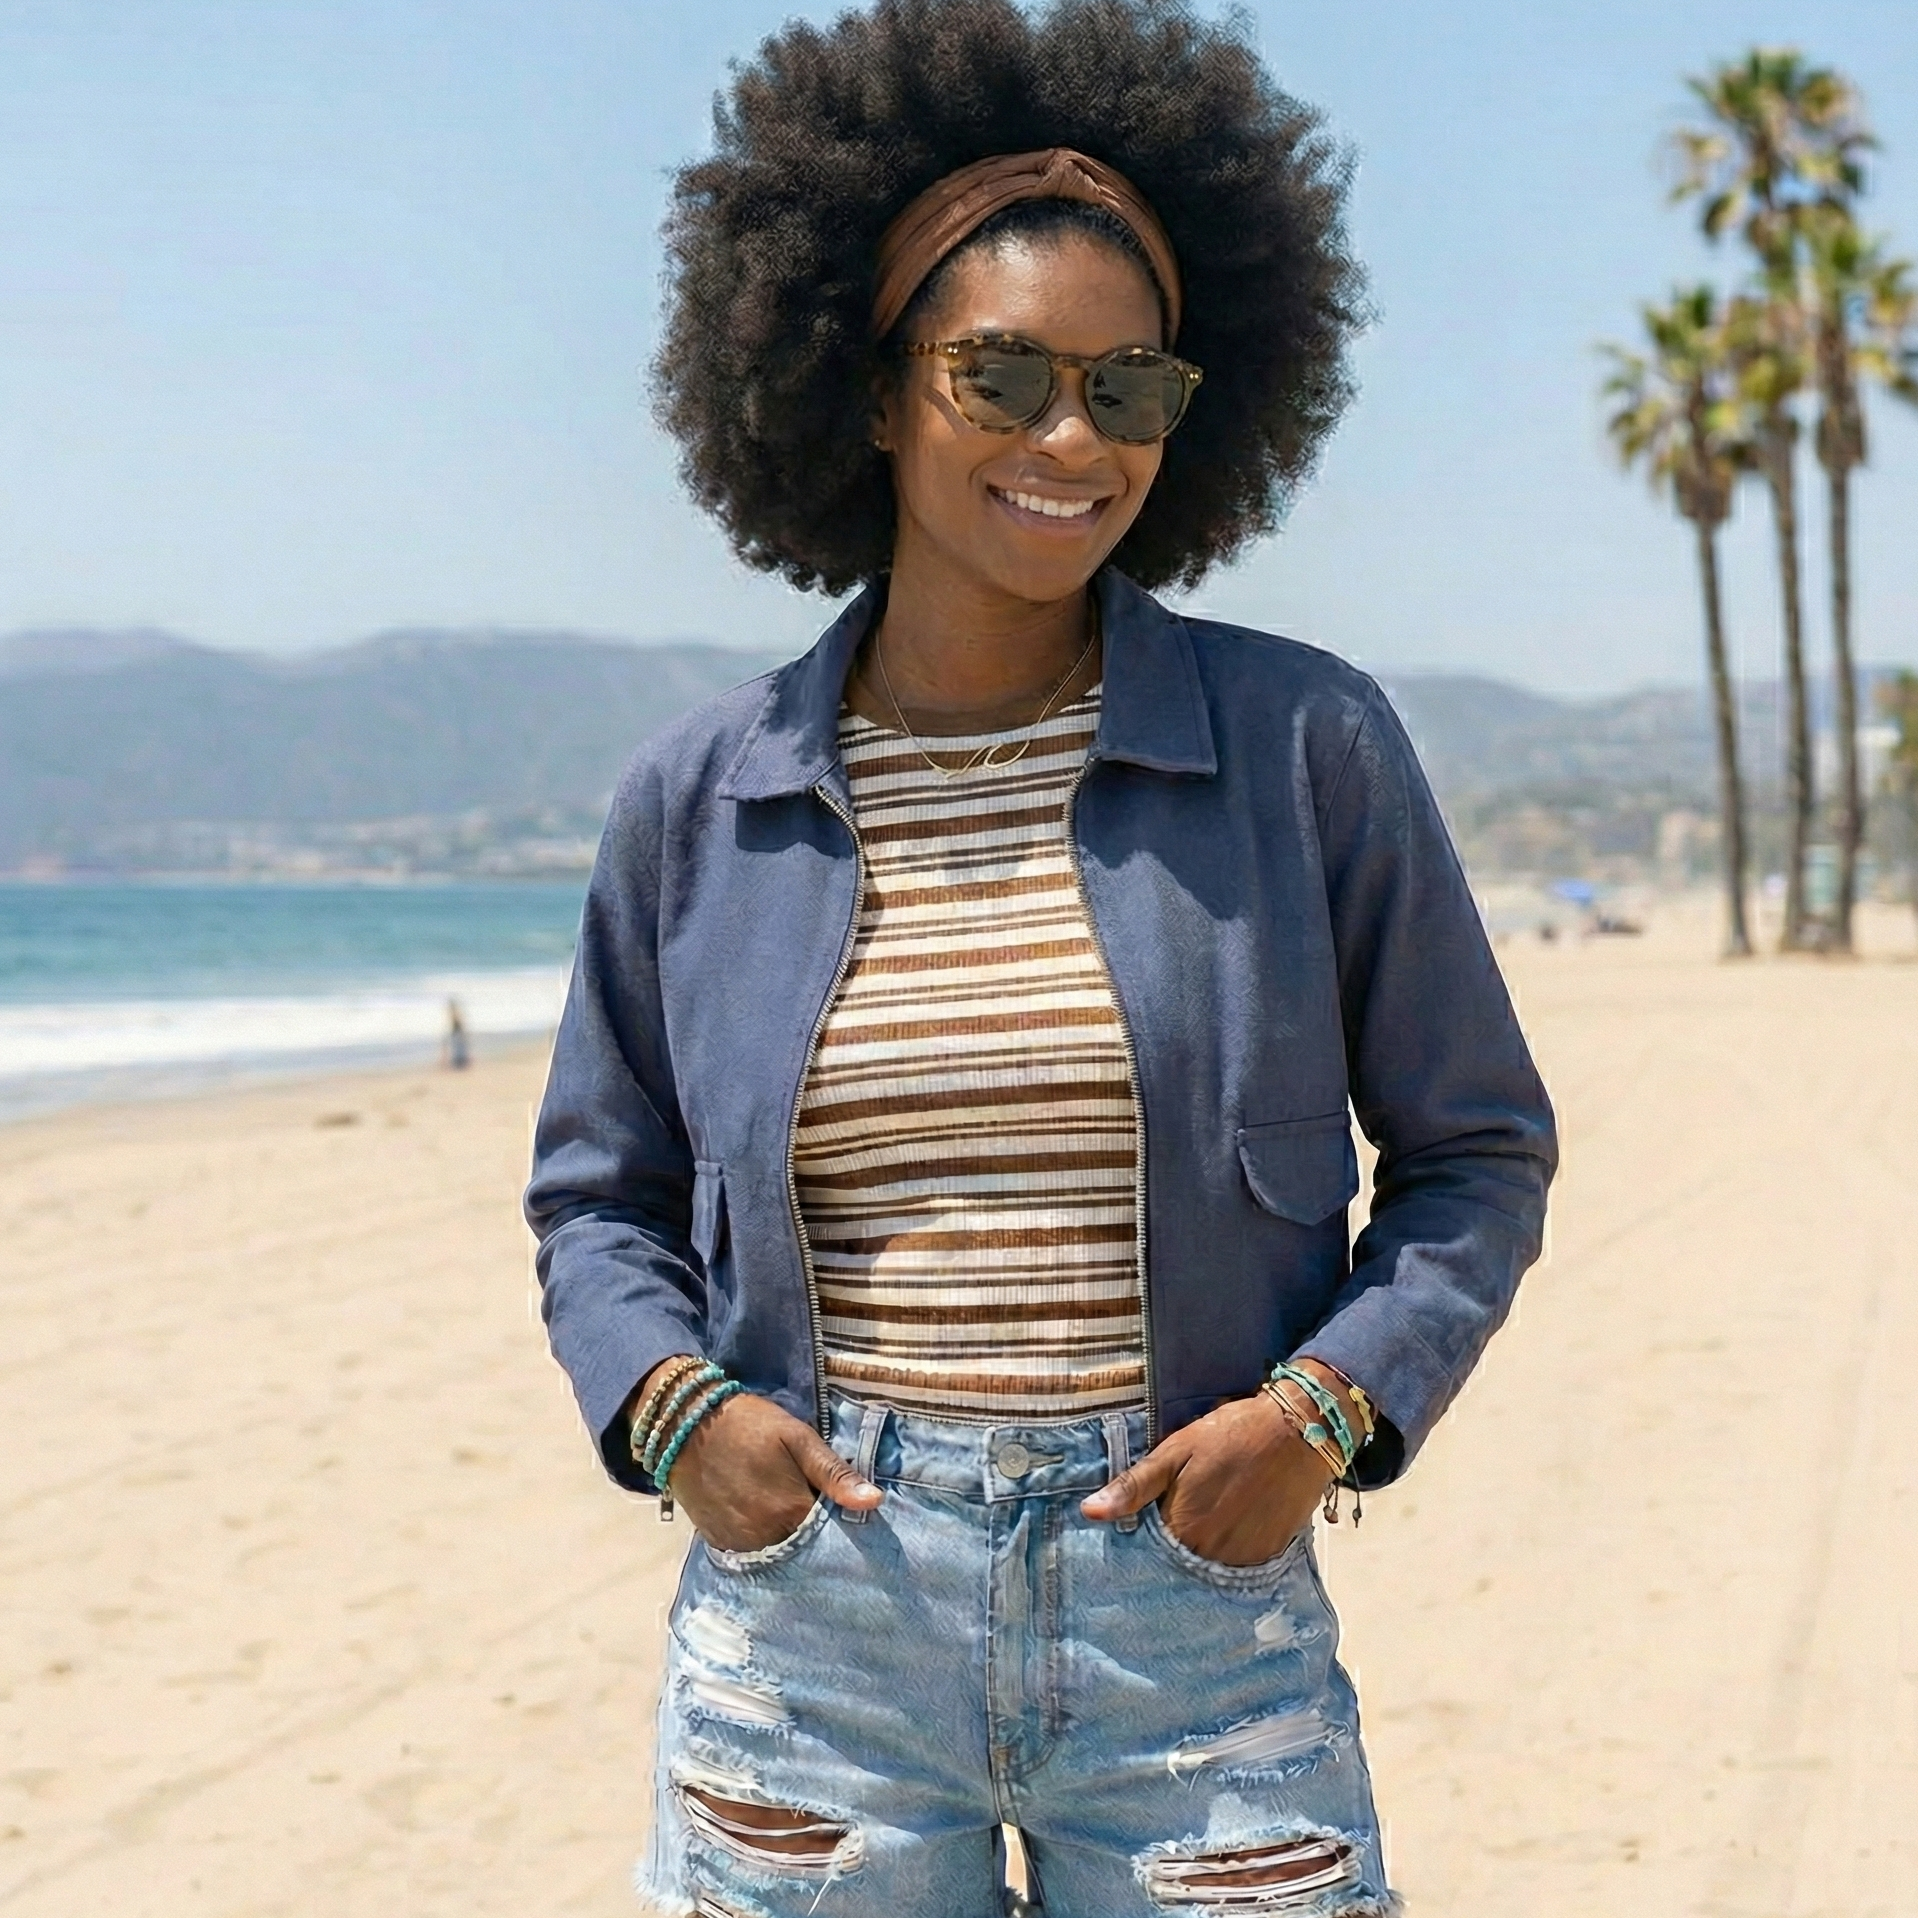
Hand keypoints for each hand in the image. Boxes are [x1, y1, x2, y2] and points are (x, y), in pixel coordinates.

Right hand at [633, 1361, 880, 1552]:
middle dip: (815, 1539)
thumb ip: (835, 1473)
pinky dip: (761, 1542)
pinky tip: (763, 1523)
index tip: (845, 1516)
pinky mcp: (718, 1543)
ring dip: (788, 1542)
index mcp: (792, 1512)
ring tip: (790, 1518)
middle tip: (817, 1515)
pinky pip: (750, 1553)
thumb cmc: (749, 1425)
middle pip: (803, 1550)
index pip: (831, 1538)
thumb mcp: (798, 1438)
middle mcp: (766, 1538)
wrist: (685, 1425)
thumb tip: (874, 1502)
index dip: (840, 1527)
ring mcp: (739, 1544)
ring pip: (777, 1554)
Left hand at [1080, 1388, 1335, 1566]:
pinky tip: (1234, 1525)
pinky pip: (1242, 1565)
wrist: (1298, 1431)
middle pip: (1181, 1562)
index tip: (1145, 1526)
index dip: (1145, 1539)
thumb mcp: (1175, 1451)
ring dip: (1205, 1550)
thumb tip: (1089, 1513)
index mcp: (1181, 1528)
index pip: (1149, 1554)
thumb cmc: (1230, 1435)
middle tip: (1182, 1516)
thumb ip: (1134, 1486)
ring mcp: (1244, 1558)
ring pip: (1211, 1565)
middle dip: (1174, 1547)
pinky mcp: (1271, 1554)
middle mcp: (1211, 1553)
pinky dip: (1233, 1550)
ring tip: (1210, 1519)